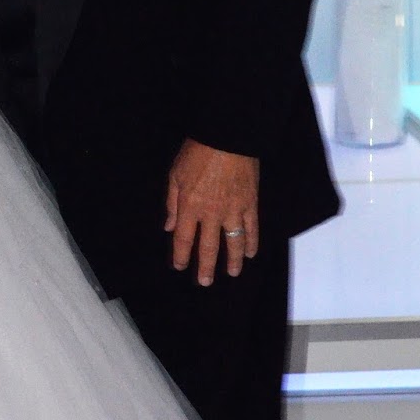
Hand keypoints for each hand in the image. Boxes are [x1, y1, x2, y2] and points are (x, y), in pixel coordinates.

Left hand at [165, 139, 259, 285]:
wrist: (227, 137)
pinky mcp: (250, 203)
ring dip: (231, 261)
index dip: (181, 255)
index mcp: (189, 206)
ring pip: (232, 242)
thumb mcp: (175, 175)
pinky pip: (252, 228)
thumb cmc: (197, 153)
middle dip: (205, 267)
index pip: (184, 238)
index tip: (180, 267)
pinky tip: (249, 253)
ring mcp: (233, 210)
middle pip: (208, 247)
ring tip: (231, 274)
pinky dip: (251, 242)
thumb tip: (168, 227)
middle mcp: (211, 213)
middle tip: (205, 282)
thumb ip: (172, 203)